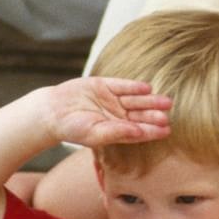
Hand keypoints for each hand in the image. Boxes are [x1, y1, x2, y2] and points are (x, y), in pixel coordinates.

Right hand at [42, 76, 170, 150]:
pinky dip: (134, 86)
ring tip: (165, 101)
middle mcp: (117, 114)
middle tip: (166, 115)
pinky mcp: (104, 85)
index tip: (167, 131)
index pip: (139, 131)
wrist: (52, 111)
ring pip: (135, 100)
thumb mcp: (95, 133)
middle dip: (154, 115)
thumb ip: (117, 132)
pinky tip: (147, 88)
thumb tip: (138, 132)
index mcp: (117, 130)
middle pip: (140, 114)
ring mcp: (112, 99)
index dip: (153, 131)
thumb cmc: (72, 128)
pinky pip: (122, 85)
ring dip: (150, 101)